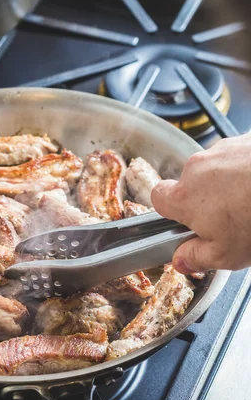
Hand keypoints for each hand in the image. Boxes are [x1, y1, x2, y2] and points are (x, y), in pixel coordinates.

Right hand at [151, 134, 250, 273]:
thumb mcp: (225, 254)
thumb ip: (196, 257)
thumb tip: (181, 260)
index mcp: (185, 197)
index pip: (157, 196)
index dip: (169, 209)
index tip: (183, 220)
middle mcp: (197, 168)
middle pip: (190, 183)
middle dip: (205, 199)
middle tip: (228, 218)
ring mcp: (222, 150)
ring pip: (216, 170)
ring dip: (228, 184)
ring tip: (249, 202)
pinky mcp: (245, 139)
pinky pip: (239, 157)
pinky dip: (247, 170)